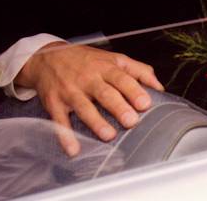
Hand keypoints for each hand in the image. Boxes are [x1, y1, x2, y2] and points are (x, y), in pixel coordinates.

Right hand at [16, 42, 163, 155]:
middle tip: (131, 121)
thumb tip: (159, 87)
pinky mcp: (54, 103)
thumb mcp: (113, 58)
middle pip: (105, 93)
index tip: (146, 104)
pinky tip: (74, 149)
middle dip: (119, 107)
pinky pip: (59, 121)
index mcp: (105, 67)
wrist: (48, 57)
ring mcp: (70, 91)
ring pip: (84, 107)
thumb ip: (138, 70)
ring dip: (96, 122)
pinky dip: (65, 136)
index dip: (134, 91)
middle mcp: (88, 79)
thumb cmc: (87, 60)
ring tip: (109, 135)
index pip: (122, 79)